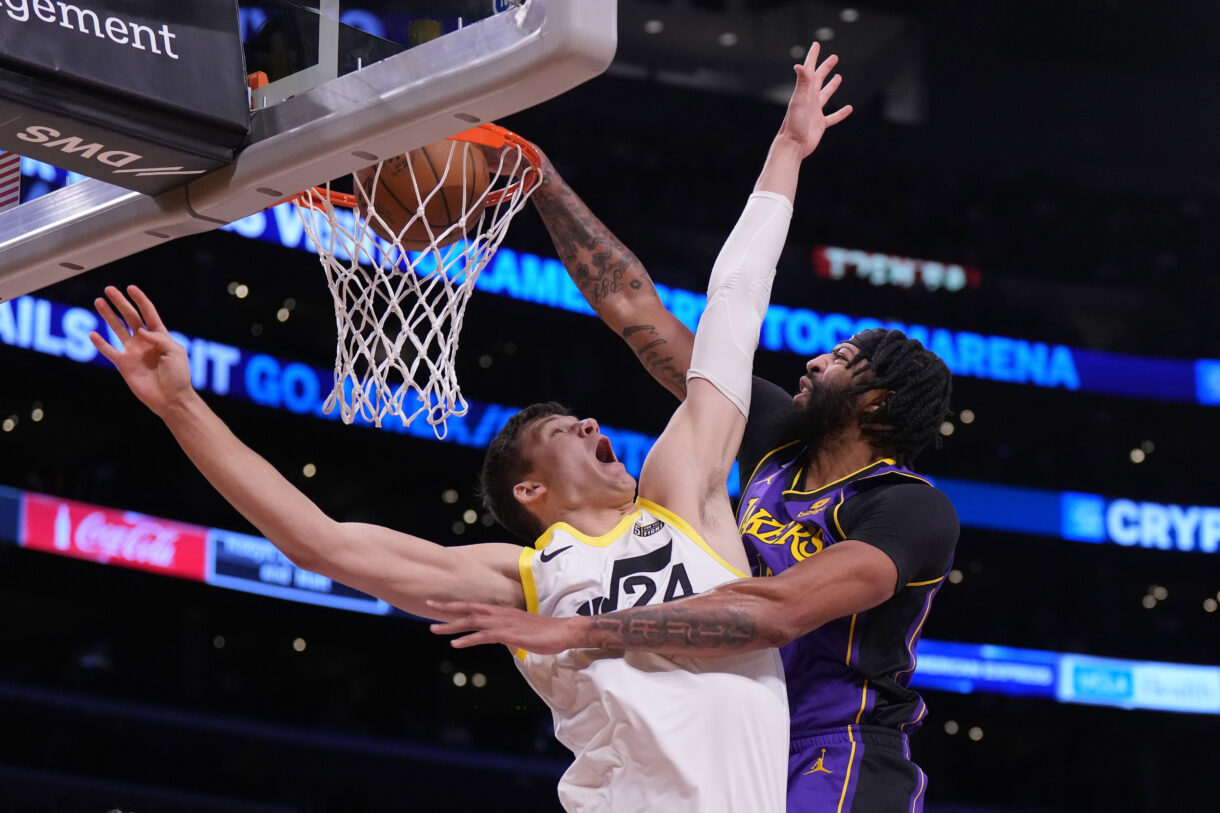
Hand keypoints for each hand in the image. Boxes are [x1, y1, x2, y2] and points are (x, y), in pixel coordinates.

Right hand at [90, 285, 194, 416]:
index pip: (148, 313)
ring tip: (98, 302)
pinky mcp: (124, 365)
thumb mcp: (175, 353)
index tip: (131, 288)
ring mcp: (133, 352)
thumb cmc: (178, 376)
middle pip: (130, 317)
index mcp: (160, 336)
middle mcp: (144, 341)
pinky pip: (109, 351)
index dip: (140, 300)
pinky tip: (93, 334)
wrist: (171, 399)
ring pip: (117, 329)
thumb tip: (140, 331)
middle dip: (120, 303)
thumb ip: (159, 339)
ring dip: (108, 316)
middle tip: (108, 289)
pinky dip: (101, 344)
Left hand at [428, 599, 583, 653]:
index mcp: (502, 611)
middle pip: (468, 608)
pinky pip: (483, 636)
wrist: (562, 631)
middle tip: (427, 604)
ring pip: (472, 621)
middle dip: (447, 607)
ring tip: (433, 629)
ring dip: (451, 625)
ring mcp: (503, 623)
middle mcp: (499, 613)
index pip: (474, 605)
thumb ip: (508, 633)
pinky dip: (468, 639)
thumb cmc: (545, 632)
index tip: (439, 603)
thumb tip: (502, 639)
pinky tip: (455, 644)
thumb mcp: (521, 631)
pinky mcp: (507, 634)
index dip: (456, 604)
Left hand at [776, 41, 852, 157]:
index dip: (813, 56)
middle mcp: (809, 99)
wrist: (793, 145)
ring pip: (825, 95)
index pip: (810, 70)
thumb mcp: (799, 100)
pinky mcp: (820, 124)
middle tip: (834, 57)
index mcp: (804, 91)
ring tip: (838, 77)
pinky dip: (840, 113)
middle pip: (818, 79)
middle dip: (825, 67)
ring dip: (831, 86)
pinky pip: (833, 117)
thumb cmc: (794, 123)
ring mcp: (814, 112)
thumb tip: (798, 65)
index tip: (816, 44)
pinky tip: (848, 108)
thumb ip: (802, 82)